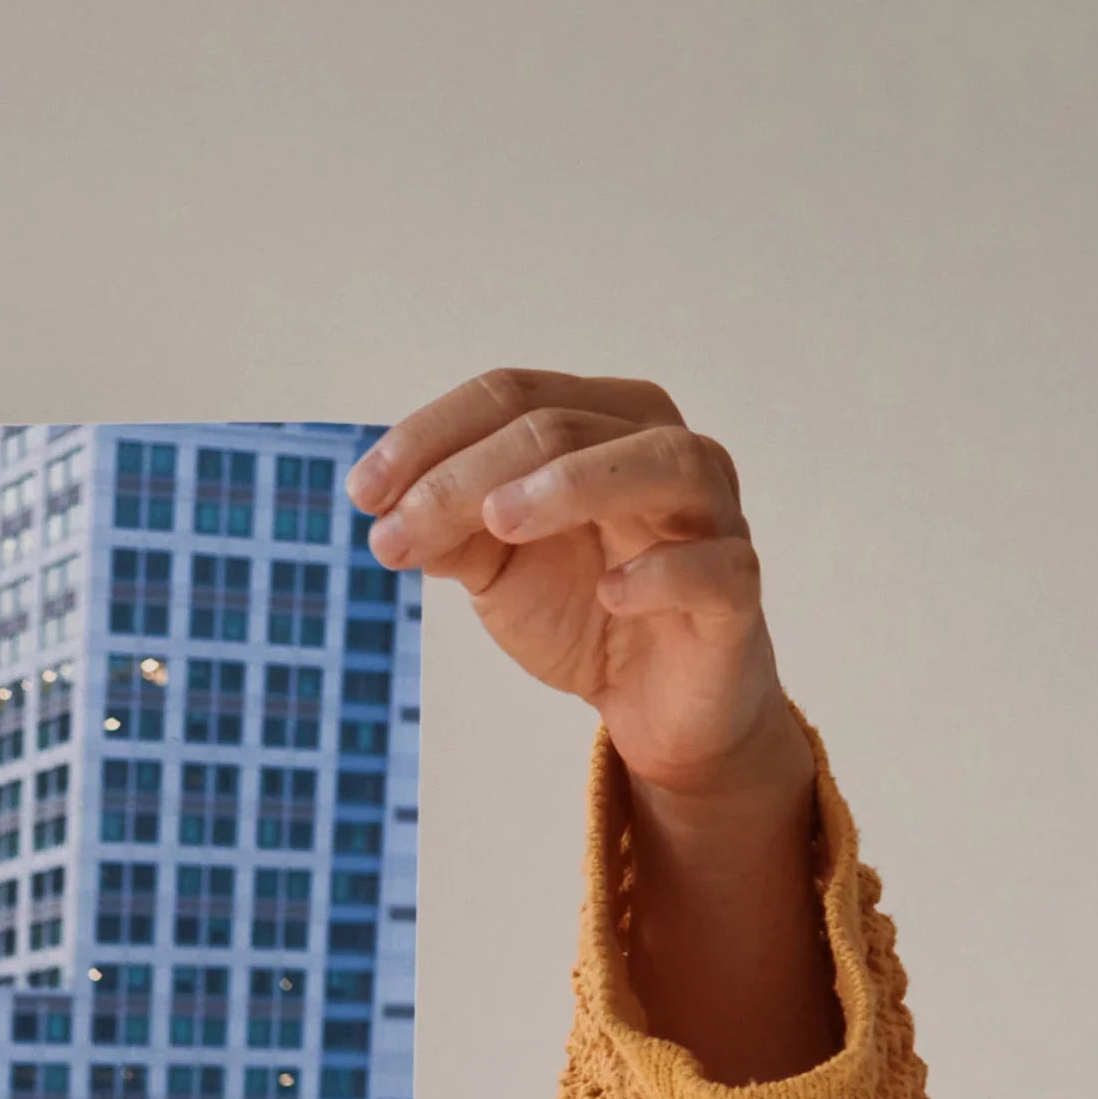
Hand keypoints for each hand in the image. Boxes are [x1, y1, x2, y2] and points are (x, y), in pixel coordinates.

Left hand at [354, 370, 836, 1077]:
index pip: (513, 396)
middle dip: (469, 474)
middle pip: (565, 426)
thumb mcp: (498, 568)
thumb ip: (451, 531)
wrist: (655, 703)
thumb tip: (386, 513)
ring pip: (659, 463)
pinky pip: (713, 566)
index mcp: (603, 424)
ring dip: (574, 484)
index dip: (432, 435)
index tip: (362, 492)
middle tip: (399, 527)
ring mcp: (711, 516)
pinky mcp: (736, 591)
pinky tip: (611, 592)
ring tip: (499, 521)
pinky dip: (662, 571)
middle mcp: (663, 450)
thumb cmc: (584, 608)